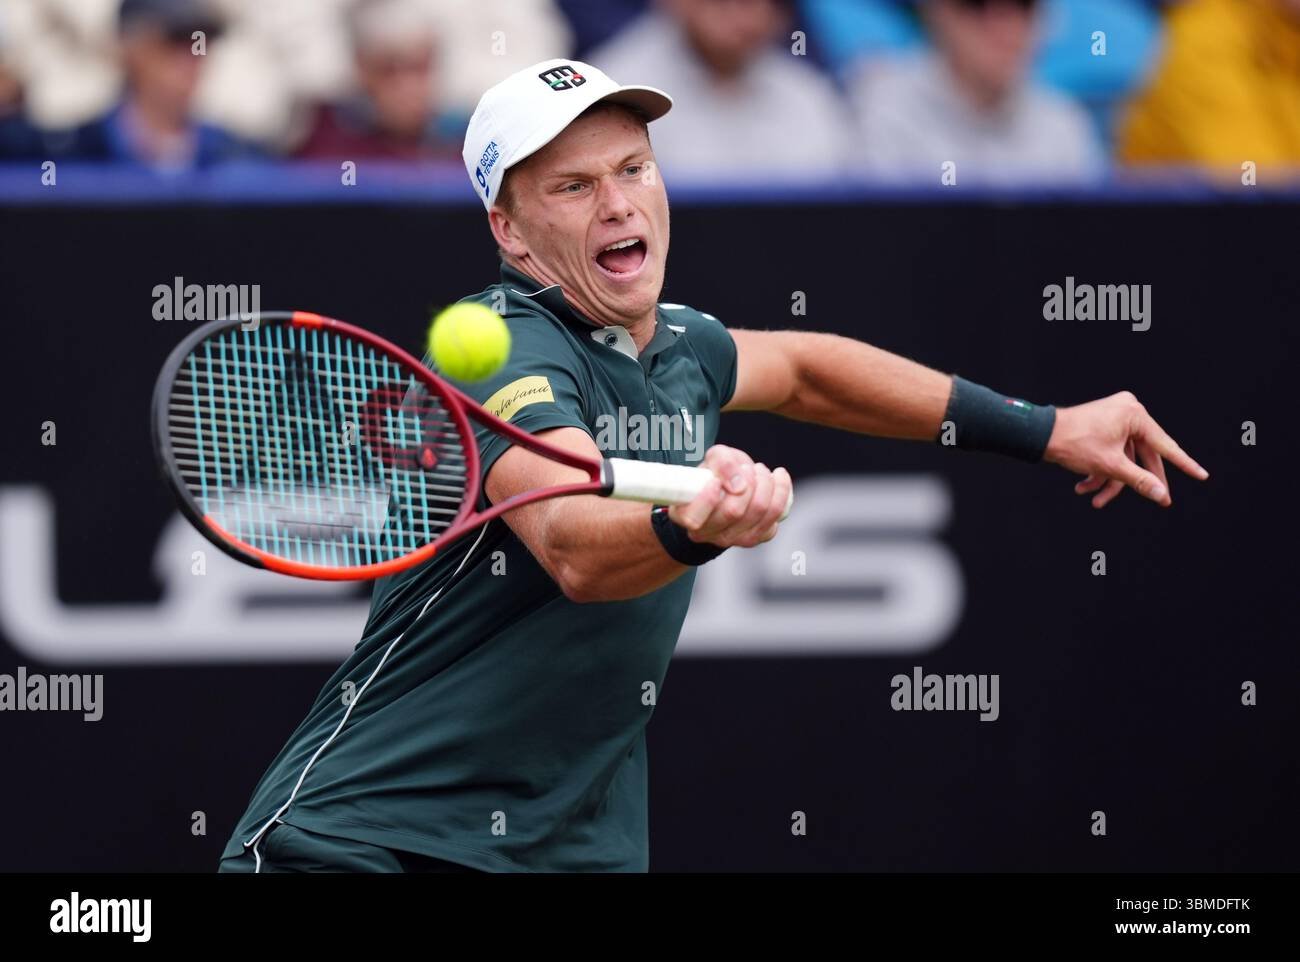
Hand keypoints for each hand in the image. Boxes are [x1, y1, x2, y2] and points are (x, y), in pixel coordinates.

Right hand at [668, 444, 792, 546]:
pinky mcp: (758, 537)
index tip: (715, 481)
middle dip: (747, 480)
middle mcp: (709, 534)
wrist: (728, 490)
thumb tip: (738, 484)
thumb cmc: (715, 475)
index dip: (708, 498)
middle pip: (734, 511)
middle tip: (747, 468)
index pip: (694, 519)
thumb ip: (721, 463)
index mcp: (688, 516)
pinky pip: (777, 515)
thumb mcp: (711, 459)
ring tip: (760, 470)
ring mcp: (734, 539)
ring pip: (759, 511)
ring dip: (766, 483)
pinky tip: (775, 481)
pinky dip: (781, 492)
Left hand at [1044, 391, 1207, 507]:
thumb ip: (1139, 480)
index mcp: (1134, 414)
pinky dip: (1100, 471)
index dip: (1183, 464)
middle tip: (1160, 501)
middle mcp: (1127, 412)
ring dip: (1110, 481)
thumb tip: (1160, 494)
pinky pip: (1111, 452)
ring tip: (1094, 500)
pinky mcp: (1103, 426)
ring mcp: (1114, 418)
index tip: (1202, 475)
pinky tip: (1083, 487)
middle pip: (1143, 455)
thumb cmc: (1073, 443)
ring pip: (1123, 458)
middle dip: (1138, 481)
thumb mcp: (1110, 466)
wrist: (1039, 435)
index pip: (1164, 446)